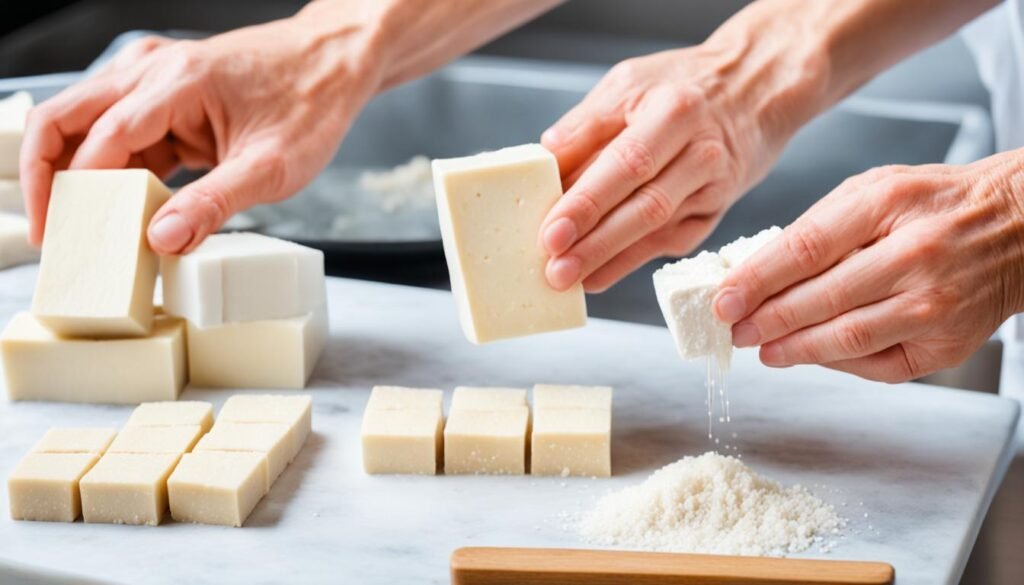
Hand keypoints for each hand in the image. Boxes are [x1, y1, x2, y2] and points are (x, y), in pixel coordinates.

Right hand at [20, 6, 381, 252]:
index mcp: (178, 83)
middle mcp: (155, 72)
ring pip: (88, 123)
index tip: (66, 235)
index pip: (103, 137)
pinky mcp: (169, 98)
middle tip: (51, 231)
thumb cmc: (312, 103)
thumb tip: (162, 240)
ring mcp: (157, 81)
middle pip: (67, 117)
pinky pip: (123, 132)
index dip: (75, 189)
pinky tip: (120, 207)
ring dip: (78, 172)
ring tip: (80, 227)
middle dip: (48, 174)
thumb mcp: (271, 166)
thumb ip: (215, 203)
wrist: (335, 63)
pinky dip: (114, 169)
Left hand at [537, 46, 771, 291]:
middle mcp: (701, 153)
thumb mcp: (630, 83)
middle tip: (554, 270)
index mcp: (675, 112)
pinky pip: (669, 242)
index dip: (587, 202)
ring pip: (657, 231)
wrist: (754, 89)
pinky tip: (597, 276)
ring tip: (567, 279)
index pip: (626, 164)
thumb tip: (546, 161)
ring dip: (608, 259)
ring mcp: (713, 188)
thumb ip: (587, 123)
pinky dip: (629, 261)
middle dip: (595, 244)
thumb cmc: (682, 85)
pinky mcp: (714, 213)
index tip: (552, 232)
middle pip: (645, 207)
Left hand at [713, 151, 1023, 381]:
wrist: (1020, 226)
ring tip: (762, 349)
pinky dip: (835, 363)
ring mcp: (933, 305)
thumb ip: (818, 226)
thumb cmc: (936, 204)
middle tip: (733, 328)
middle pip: (819, 299)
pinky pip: (876, 364)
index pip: (804, 249)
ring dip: (792, 349)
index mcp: (888, 205)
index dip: (755, 280)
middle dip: (764, 320)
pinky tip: (808, 354)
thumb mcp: (874, 190)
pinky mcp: (946, 345)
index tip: (723, 300)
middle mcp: (914, 256)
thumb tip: (757, 271)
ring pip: (844, 339)